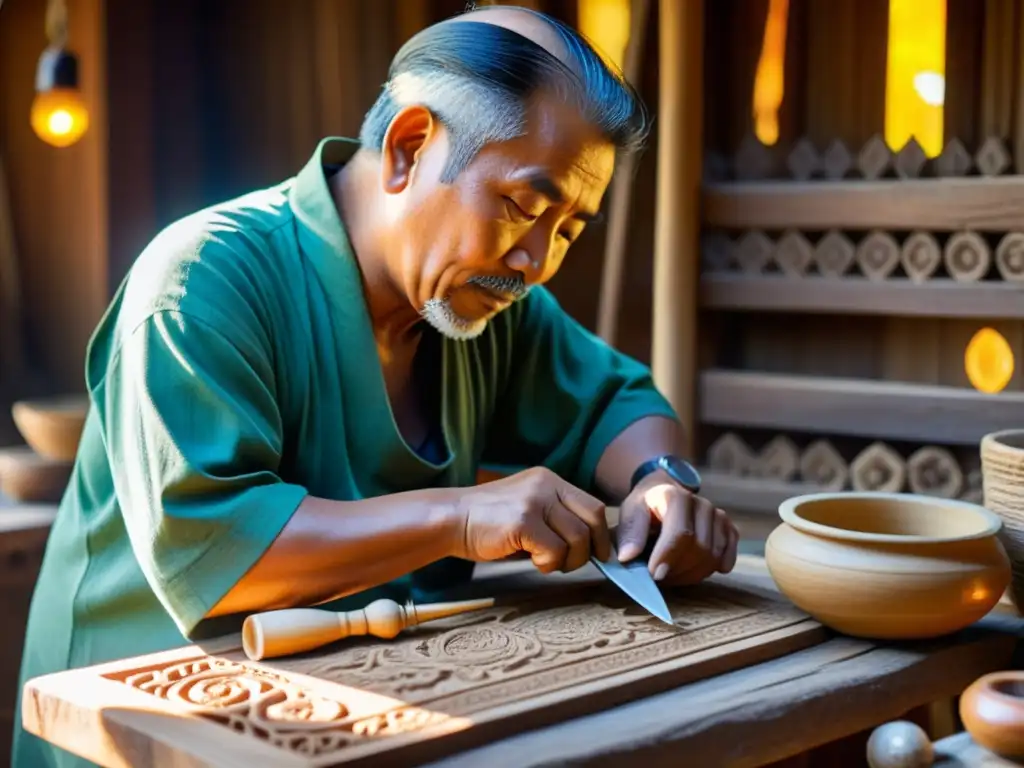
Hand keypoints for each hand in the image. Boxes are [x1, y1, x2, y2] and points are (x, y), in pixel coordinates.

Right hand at [452, 466, 611, 572]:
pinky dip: (548, 564)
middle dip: (590, 549)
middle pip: (592, 519)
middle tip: (572, 563)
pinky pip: (555, 551)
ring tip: (545, 562)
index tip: (599, 553)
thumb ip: (555, 517)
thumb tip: (588, 545)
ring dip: (566, 560)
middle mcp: (546, 485)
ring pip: (577, 538)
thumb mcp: (527, 507)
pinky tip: (531, 561)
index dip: (601, 533)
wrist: (451, 518)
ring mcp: (534, 501)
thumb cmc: (488, 521)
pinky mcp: (523, 521)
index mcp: (549, 479)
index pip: (593, 505)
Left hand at [616, 471, 738, 583]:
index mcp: (676, 497)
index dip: (668, 557)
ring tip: (672, 573)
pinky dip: (713, 569)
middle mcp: (702, 505)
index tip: (654, 574)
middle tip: (660, 577)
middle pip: (700, 548)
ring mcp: (718, 516)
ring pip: (714, 557)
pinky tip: (696, 570)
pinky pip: (728, 557)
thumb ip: (630, 533)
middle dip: (679, 570)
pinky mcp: (729, 529)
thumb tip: (627, 557)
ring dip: (692, 574)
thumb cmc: (645, 507)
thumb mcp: (630, 513)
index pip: (681, 533)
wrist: (664, 494)